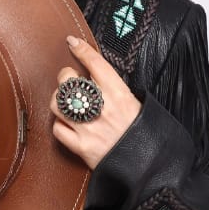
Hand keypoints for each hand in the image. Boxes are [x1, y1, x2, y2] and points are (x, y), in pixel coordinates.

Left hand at [50, 35, 140, 169]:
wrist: (151, 167)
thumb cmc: (147, 136)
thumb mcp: (140, 105)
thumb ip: (118, 92)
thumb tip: (101, 78)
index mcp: (120, 95)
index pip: (95, 64)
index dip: (81, 50)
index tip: (72, 42)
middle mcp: (102, 109)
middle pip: (69, 82)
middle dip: (65, 77)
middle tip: (70, 81)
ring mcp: (89, 129)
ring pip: (57, 104)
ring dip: (58, 100)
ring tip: (66, 103)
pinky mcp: (81, 147)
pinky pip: (58, 130)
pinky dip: (60, 125)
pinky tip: (68, 124)